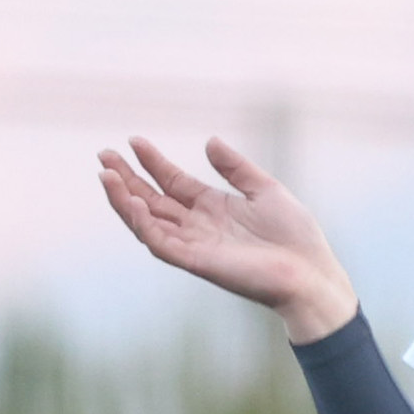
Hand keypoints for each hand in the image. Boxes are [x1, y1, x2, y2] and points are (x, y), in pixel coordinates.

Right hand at [95, 134, 359, 341]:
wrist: (310, 272)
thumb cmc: (294, 237)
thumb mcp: (265, 189)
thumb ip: (235, 168)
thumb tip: (209, 142)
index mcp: (212, 208)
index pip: (172, 182)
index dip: (152, 162)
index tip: (134, 141)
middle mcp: (197, 227)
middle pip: (152, 200)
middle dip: (126, 178)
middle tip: (103, 155)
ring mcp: (194, 245)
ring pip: (147, 222)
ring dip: (123, 201)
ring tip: (106, 175)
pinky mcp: (196, 262)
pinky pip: (161, 243)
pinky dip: (143, 224)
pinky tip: (133, 203)